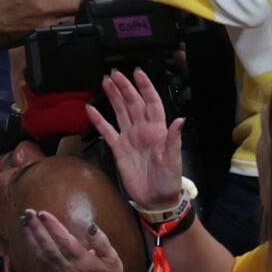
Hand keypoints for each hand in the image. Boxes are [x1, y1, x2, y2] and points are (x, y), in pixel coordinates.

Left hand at [19, 206, 123, 271]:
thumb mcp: (112, 257)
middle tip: (28, 213)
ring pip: (41, 254)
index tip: (43, 213)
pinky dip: (32, 247)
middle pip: (49, 247)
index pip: (65, 242)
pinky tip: (28, 235)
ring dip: (31, 237)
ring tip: (25, 221)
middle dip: (37, 229)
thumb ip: (101, 241)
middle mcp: (68, 269)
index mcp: (83, 262)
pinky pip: (40, 261)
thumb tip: (90, 227)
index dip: (53, 227)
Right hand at [89, 68, 185, 212]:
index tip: (138, 72)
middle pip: (133, 103)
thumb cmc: (168, 179)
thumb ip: (174, 139)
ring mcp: (130, 138)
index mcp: (157, 129)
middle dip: (125, 88)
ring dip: (114, 97)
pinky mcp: (119, 149)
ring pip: (120, 112)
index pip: (151, 103)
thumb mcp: (173, 159)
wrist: (156, 199)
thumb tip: (180, 119)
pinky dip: (99, 121)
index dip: (145, 87)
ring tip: (105, 82)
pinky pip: (107, 131)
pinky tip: (90, 109)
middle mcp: (143, 129)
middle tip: (114, 73)